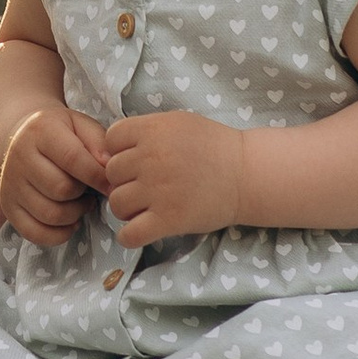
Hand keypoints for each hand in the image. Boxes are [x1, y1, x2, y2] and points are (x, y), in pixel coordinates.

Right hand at [0, 105, 109, 246]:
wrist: (20, 136)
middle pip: (61, 189)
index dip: (97, 177)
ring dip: (74, 215)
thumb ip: (99, 143)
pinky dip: (59, 234)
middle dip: (84, 195)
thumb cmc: (60, 133)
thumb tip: (109, 170)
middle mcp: (19, 156)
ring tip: (80, 203)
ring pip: (50, 214)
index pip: (72, 158)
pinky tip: (69, 220)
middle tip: (90, 191)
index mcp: (40, 131)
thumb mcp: (81, 125)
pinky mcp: (8, 206)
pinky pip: (35, 233)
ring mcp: (10, 184)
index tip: (112, 185)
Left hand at [102, 111, 251, 246]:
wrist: (246, 175)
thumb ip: (145, 130)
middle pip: (111, 173)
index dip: (119, 151)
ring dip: (127, 208)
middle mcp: (150, 159)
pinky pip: (129, 234)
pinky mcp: (168, 220)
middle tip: (144, 185)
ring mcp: (158, 191)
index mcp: (151, 131)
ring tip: (145, 207)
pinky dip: (130, 236)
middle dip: (124, 180)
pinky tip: (142, 229)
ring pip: (116, 203)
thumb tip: (112, 148)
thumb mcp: (176, 123)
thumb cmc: (212, 146)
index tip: (135, 159)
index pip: (111, 140)